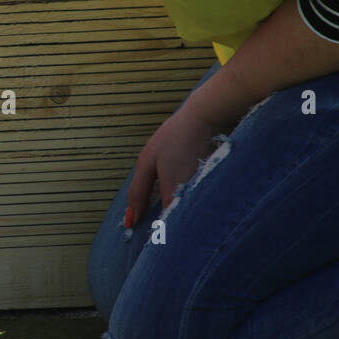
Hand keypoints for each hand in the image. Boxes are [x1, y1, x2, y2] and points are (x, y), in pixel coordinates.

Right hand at [125, 103, 222, 227]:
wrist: (207, 113)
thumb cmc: (185, 145)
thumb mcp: (174, 178)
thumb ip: (167, 201)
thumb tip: (165, 223)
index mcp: (145, 163)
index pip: (137, 193)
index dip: (135, 211)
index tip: (130, 225)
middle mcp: (154, 155)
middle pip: (147, 183)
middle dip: (145, 200)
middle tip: (144, 216)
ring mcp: (170, 146)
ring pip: (163, 174)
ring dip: (163, 190)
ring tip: (166, 202)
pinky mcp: (188, 142)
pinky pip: (179, 166)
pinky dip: (178, 179)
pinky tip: (187, 182)